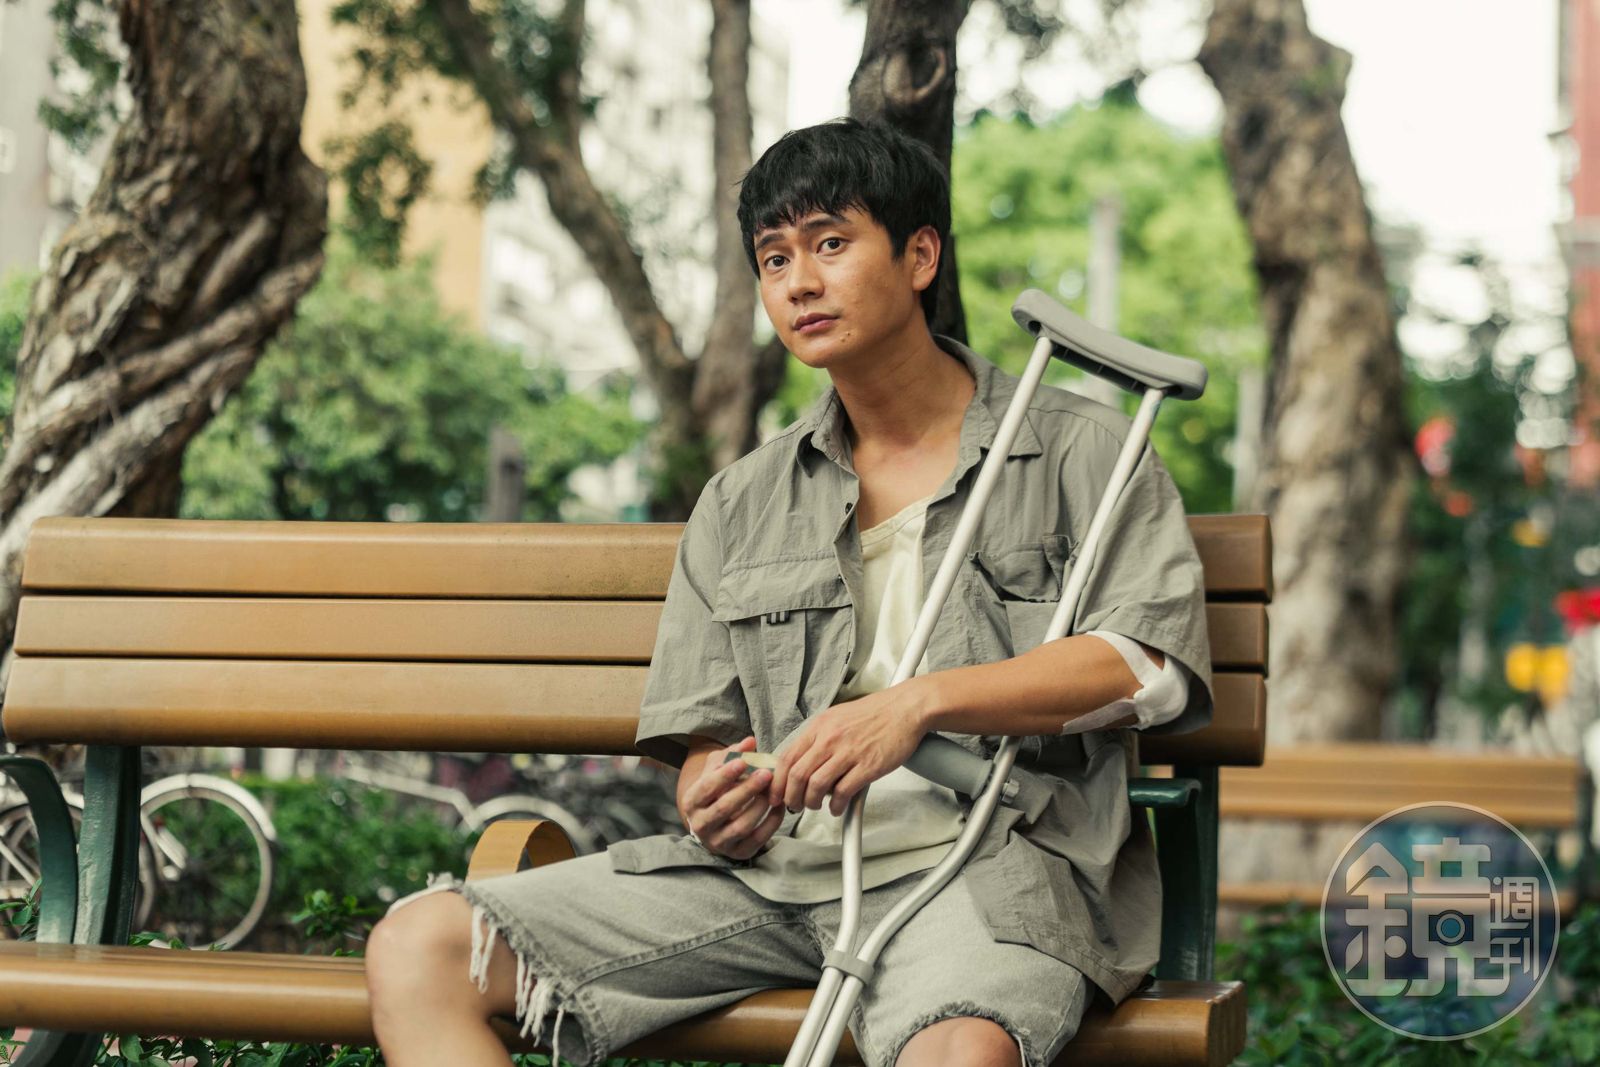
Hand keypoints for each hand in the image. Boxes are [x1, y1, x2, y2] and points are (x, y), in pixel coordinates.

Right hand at [681, 736, 784, 860]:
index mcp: (692, 802)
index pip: (706, 788)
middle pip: (724, 808)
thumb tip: (750, 741)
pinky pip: (757, 839)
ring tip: (773, 790)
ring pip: (741, 825)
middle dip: (747, 789)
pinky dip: (771, 822)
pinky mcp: (737, 853)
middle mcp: (701, 825)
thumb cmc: (717, 790)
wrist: (714, 823)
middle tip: (766, 774)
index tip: (743, 762)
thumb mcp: (718, 769)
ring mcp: (719, 842)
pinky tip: (779, 806)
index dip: (725, 775)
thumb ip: (732, 754)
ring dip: (760, 806)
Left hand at [767, 680, 932, 817]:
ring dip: (811, 803)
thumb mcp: (837, 717)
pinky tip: (837, 807)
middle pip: (798, 775)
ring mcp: (849, 752)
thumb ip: (818, 737)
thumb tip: (802, 760)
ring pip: (816, 786)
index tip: (777, 794)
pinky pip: (843, 792)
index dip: (778, 782)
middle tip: (794, 806)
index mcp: (819, 727)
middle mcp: (830, 738)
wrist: (905, 708)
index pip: (787, 758)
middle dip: (791, 797)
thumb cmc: (874, 714)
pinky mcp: (868, 766)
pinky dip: (835, 805)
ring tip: (815, 806)